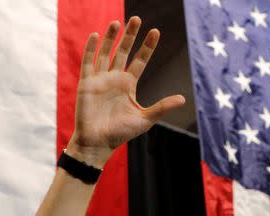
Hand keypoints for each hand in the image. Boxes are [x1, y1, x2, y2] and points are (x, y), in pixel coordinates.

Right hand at [67, 17, 185, 166]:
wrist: (98, 143)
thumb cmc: (120, 133)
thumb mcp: (145, 119)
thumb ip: (162, 107)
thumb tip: (183, 99)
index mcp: (128, 85)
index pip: (140, 61)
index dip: (147, 47)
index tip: (156, 32)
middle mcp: (114, 79)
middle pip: (123, 52)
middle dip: (130, 36)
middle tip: (137, 19)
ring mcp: (100, 79)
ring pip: (106, 53)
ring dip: (111, 38)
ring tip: (117, 22)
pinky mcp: (87, 84)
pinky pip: (88, 63)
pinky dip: (91, 49)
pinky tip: (96, 36)